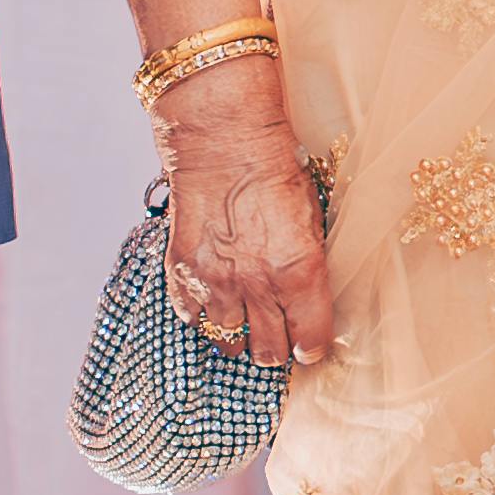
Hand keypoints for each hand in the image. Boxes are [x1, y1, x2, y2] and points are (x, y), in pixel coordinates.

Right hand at [157, 85, 337, 368]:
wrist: (223, 142)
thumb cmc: (276, 173)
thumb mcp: (312, 218)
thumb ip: (310, 266)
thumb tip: (312, 301)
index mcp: (299, 272)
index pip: (309, 340)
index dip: (312, 348)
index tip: (311, 348)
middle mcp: (256, 285)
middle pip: (268, 351)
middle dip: (277, 350)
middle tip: (280, 340)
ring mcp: (215, 283)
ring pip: (229, 343)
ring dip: (239, 336)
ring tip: (246, 323)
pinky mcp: (182, 275)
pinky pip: (192, 319)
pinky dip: (204, 316)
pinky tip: (215, 301)